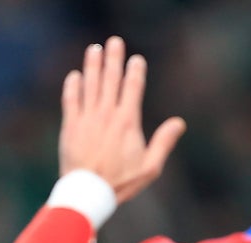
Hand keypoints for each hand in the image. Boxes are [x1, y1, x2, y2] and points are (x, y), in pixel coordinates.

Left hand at [60, 36, 186, 204]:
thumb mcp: (150, 168)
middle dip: (113, 58)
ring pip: (90, 84)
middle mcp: (107, 114)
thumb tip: (179, 123)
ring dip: (92, 65)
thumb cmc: (121, 183)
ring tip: (94, 49)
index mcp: (128, 121)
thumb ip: (164, 143)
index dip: (136, 70)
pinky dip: (72, 86)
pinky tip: (74, 76)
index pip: (133, 87)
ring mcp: (87, 118)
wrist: (87, 193)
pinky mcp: (70, 126)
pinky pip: (70, 100)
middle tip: (114, 41)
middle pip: (111, 79)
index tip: (136, 59)